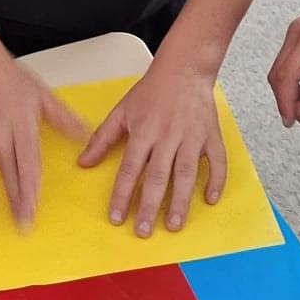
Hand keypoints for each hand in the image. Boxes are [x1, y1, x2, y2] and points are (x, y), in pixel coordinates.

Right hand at [0, 44, 87, 227]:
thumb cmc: (7, 74)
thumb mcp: (40, 92)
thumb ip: (61, 116)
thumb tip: (85, 134)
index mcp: (20, 119)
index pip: (28, 159)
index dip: (31, 185)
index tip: (34, 206)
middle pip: (7, 166)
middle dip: (14, 197)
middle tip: (20, 222)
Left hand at [77, 59, 225, 235]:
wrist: (184, 69)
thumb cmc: (152, 90)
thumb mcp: (122, 111)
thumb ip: (102, 138)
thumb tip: (83, 162)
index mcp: (143, 131)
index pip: (130, 169)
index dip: (122, 195)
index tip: (117, 217)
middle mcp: (167, 136)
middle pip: (157, 176)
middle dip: (149, 206)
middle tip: (143, 231)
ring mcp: (191, 137)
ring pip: (186, 174)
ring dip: (180, 201)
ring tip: (173, 224)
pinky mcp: (210, 135)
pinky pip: (216, 161)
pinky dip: (215, 180)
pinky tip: (210, 198)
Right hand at [268, 5, 299, 126]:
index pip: (288, 75)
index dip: (286, 102)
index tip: (291, 120)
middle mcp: (297, 32)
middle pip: (279, 74)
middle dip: (286, 101)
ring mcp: (295, 32)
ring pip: (280, 70)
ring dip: (289, 93)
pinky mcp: (298, 35)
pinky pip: (286, 62)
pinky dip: (292, 82)